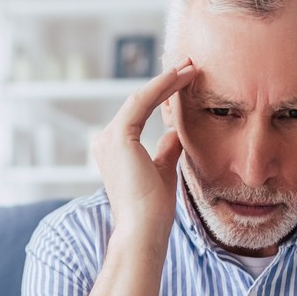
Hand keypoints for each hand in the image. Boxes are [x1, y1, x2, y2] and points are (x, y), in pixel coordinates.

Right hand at [92, 58, 196, 231]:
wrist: (144, 229)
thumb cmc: (153, 209)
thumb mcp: (164, 170)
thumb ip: (167, 148)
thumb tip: (177, 130)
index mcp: (115, 150)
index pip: (140, 113)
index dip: (163, 95)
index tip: (186, 81)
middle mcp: (105, 141)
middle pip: (139, 102)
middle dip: (166, 83)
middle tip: (190, 66)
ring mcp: (109, 138)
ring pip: (141, 99)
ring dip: (167, 80)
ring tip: (191, 67)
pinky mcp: (119, 136)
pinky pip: (143, 102)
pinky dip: (163, 87)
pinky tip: (181, 76)